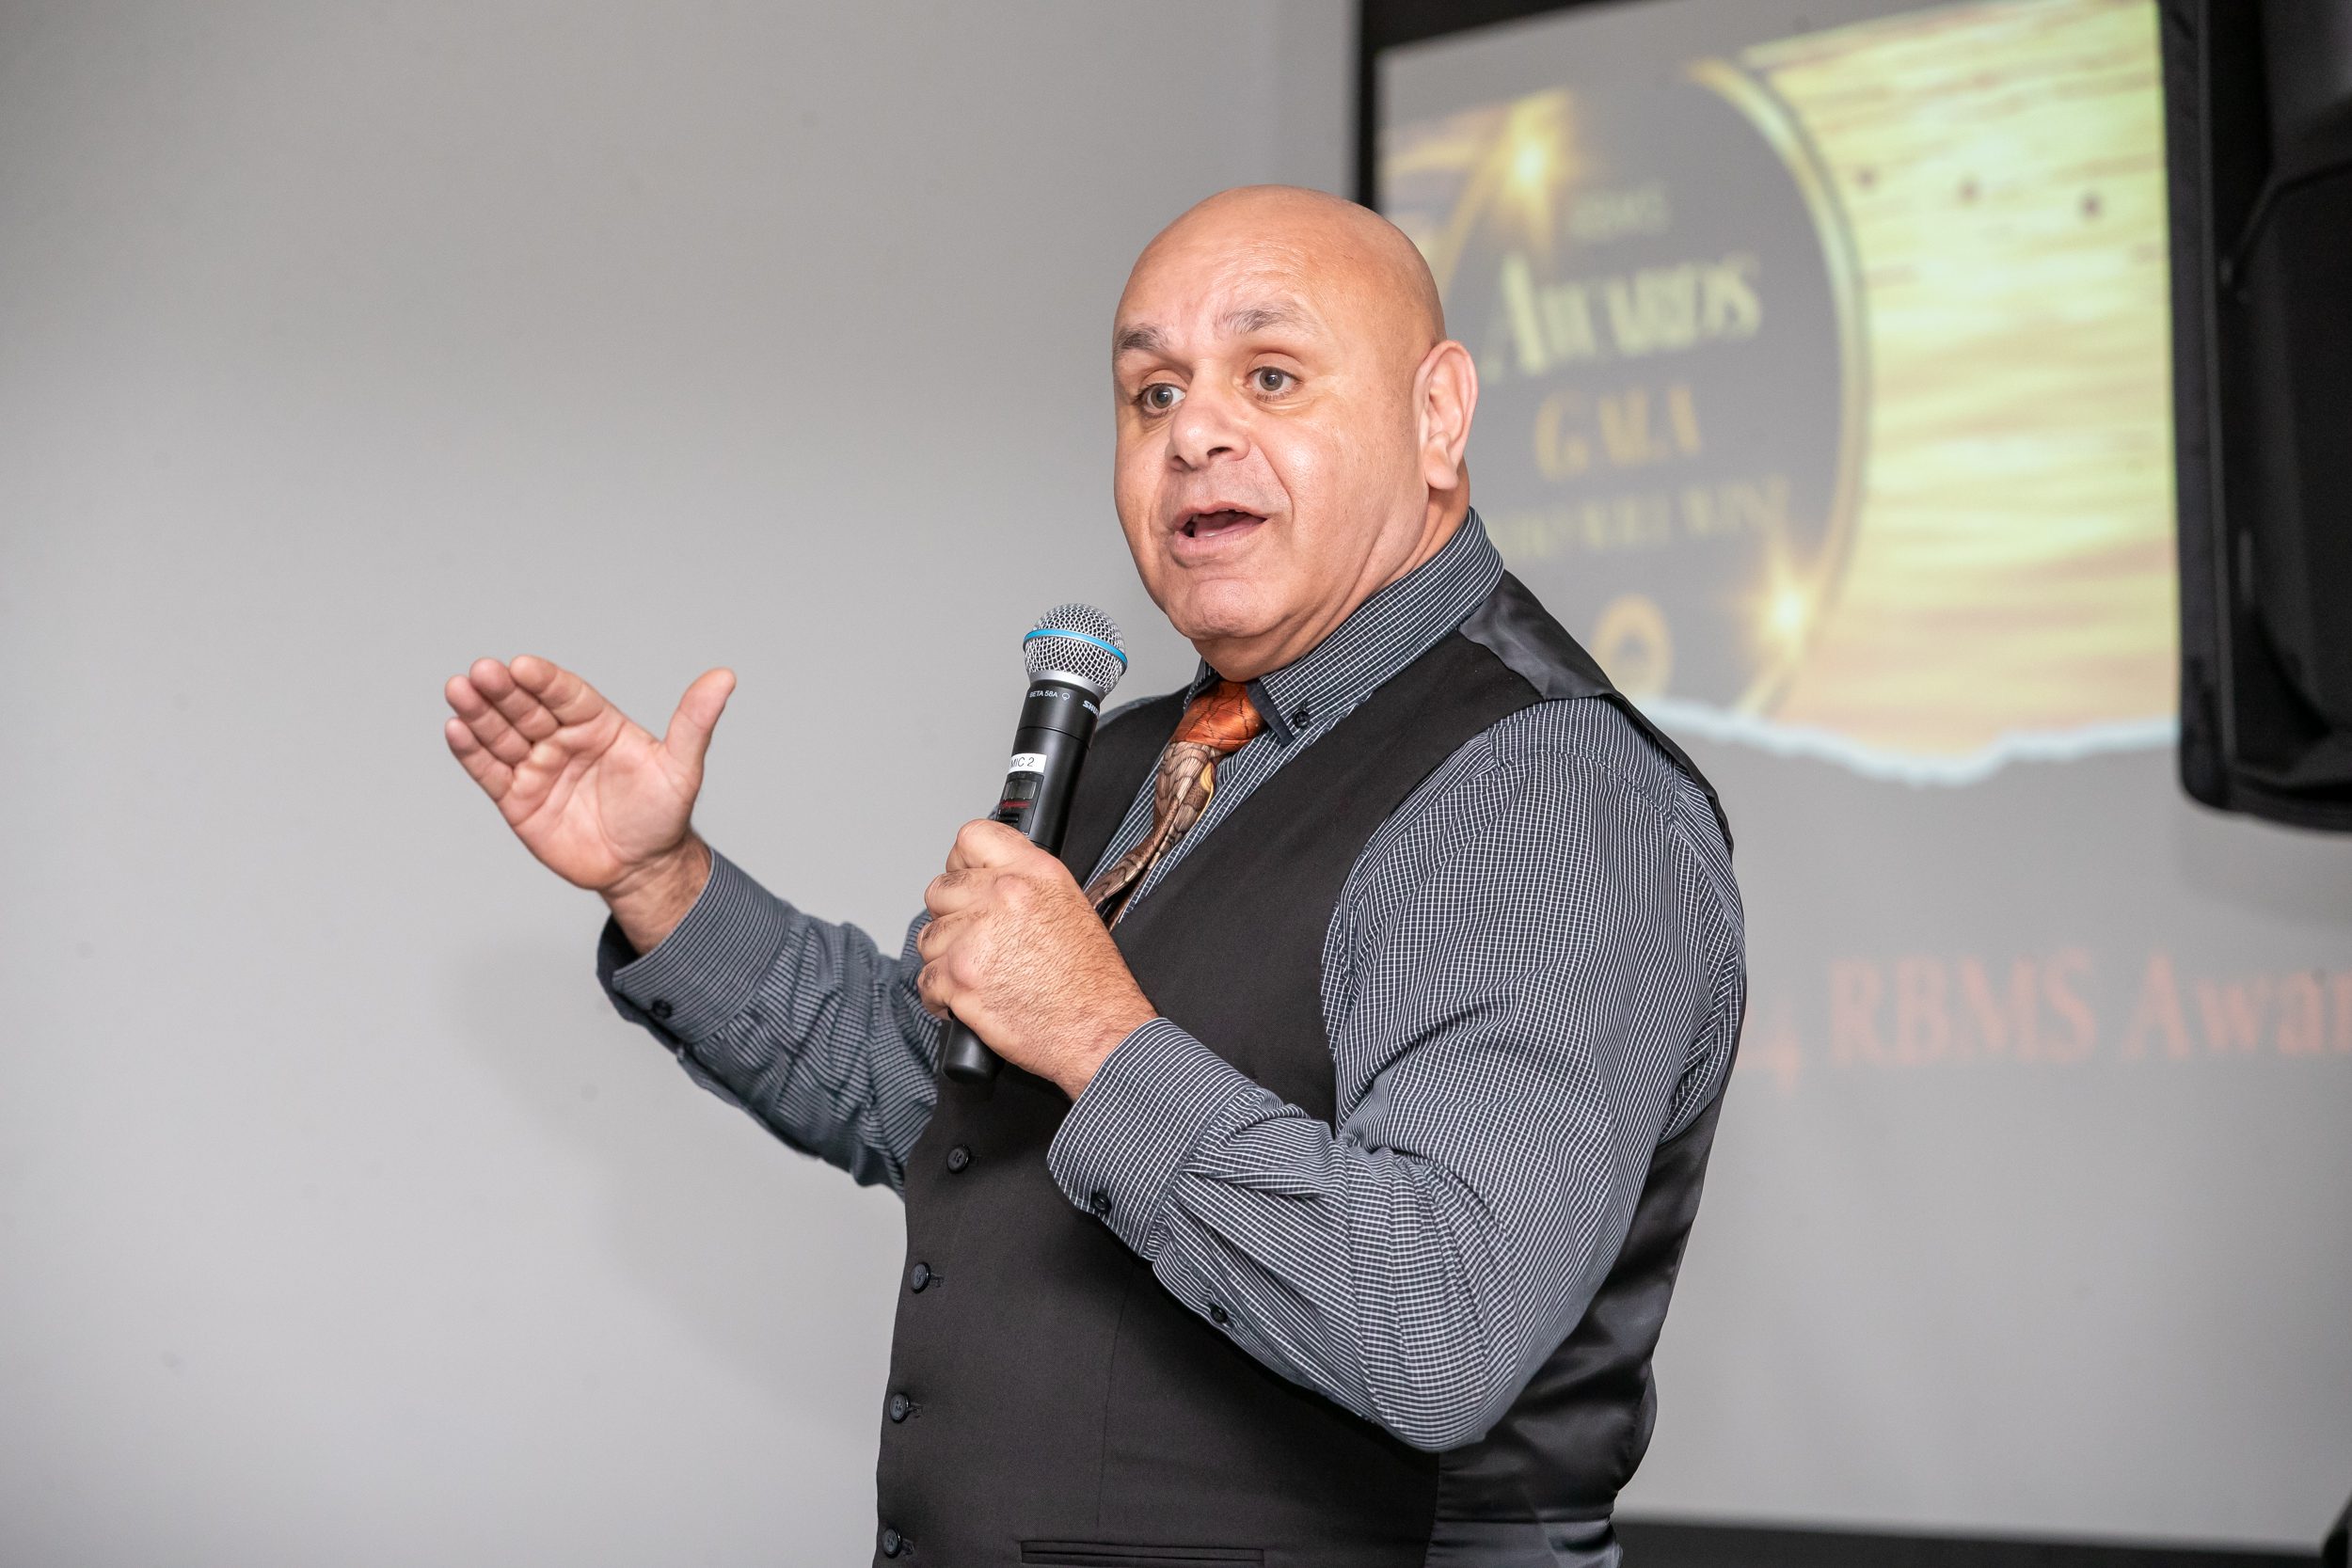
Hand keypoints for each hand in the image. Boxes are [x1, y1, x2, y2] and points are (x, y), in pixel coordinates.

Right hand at [443, 655, 733, 950]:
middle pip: (526, 709)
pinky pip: (490, 772)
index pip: (565, 694)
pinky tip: (454, 729)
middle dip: (502, 690)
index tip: (522, 665)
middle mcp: (562, 739)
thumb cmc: (663, 815)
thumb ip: (694, 722)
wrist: (642, 869)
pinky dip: (471, 752)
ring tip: (457, 689)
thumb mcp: (682, 768)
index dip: (544, 680)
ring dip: (478, 713)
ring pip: (502, 735)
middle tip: (481, 671)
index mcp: (597, 724)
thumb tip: (724, 677)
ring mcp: (537, 767)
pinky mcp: (517, 799)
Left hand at [917, 821, 1156, 1097]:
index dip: (962, 863)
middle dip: (951, 918)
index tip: (965, 881)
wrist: (1098, 1031)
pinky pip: (925, 980)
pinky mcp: (959, 979)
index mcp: (1033, 872)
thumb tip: (987, 882)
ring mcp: (976, 937)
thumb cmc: (1092, 981)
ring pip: (929, 937)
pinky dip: (940, 996)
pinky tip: (965, 1000)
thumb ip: (1024, 885)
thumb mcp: (1071, 905)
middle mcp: (1002, 896)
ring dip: (944, 959)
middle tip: (974, 941)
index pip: (971, 838)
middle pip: (940, 890)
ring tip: (976, 975)